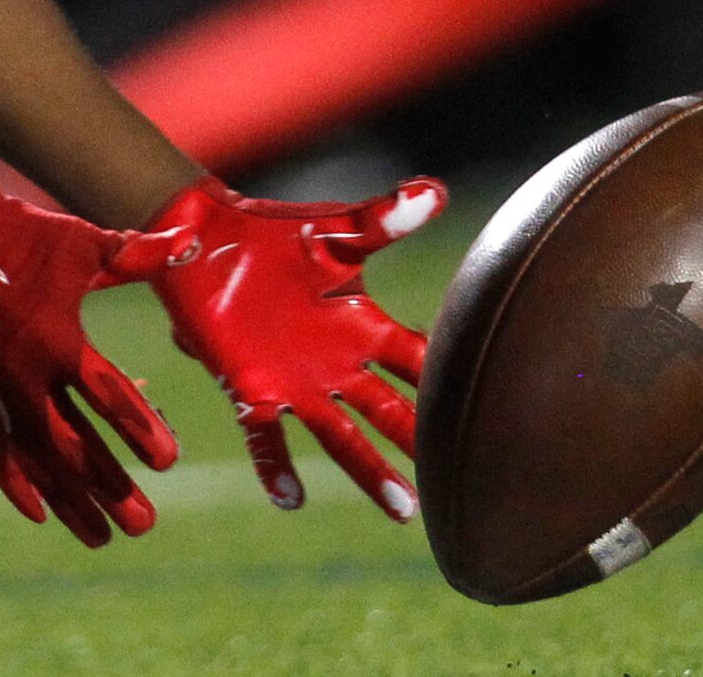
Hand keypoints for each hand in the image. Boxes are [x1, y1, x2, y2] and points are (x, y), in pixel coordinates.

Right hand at [0, 158, 181, 544]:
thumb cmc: (18, 234)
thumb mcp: (79, 242)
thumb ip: (135, 254)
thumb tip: (188, 242)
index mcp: (57, 340)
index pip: (109, 398)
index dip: (141, 430)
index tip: (168, 462)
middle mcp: (25, 377)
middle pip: (75, 447)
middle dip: (112, 488)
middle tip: (145, 523)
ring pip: (37, 461)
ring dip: (71, 501)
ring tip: (103, 537)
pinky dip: (15, 484)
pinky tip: (40, 515)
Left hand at [145, 175, 444, 520]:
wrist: (207, 236)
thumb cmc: (277, 232)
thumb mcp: (332, 230)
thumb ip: (381, 220)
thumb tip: (435, 192)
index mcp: (365, 326)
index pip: (419, 362)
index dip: (450, 387)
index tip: (495, 418)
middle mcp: (338, 363)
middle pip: (390, 412)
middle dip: (419, 447)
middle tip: (456, 489)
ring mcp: (296, 382)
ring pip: (341, 435)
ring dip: (370, 471)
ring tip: (403, 510)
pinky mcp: (250, 388)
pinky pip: (266, 435)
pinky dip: (276, 466)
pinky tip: (290, 498)